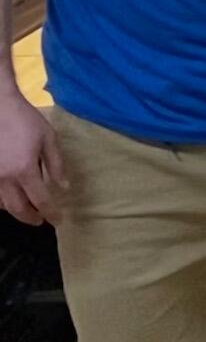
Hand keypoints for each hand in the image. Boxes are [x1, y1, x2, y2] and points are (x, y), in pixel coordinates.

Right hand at [0, 93, 66, 225]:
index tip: (57, 220)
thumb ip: (56, 165)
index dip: (50, 212)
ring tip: (27, 209)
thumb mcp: (48, 139)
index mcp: (24, 170)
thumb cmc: (25, 120)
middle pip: (17, 208)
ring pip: (1, 204)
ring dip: (15, 210)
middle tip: (41, 220)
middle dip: (30, 217)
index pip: (40, 200)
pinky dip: (1, 201)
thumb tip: (64, 187)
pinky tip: (9, 198)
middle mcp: (4, 178)